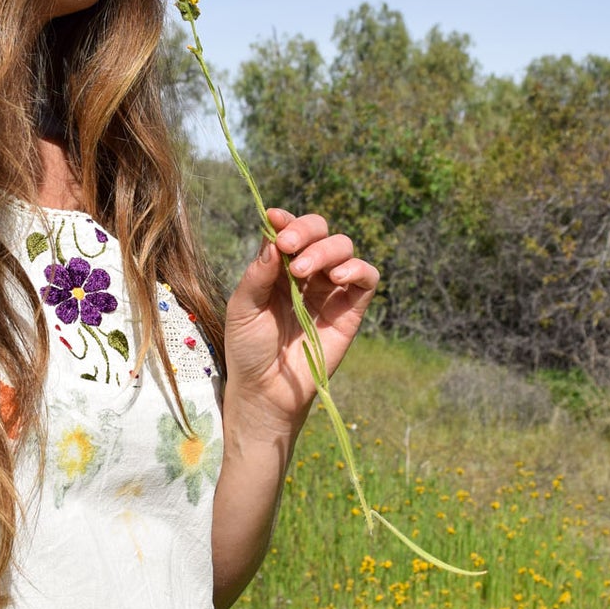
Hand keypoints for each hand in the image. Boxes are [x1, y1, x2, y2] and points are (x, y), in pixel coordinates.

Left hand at [223, 209, 378, 432]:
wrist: (265, 390)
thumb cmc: (249, 349)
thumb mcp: (243, 308)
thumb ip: (258, 274)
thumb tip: (274, 240)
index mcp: (279, 267)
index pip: (290, 231)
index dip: (287, 220)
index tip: (275, 218)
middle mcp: (308, 273)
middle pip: (321, 231)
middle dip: (306, 230)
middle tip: (289, 247)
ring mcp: (331, 290)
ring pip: (344, 248)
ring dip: (325, 250)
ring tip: (302, 271)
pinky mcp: (350, 310)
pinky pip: (367, 278)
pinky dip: (357, 268)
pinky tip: (336, 277)